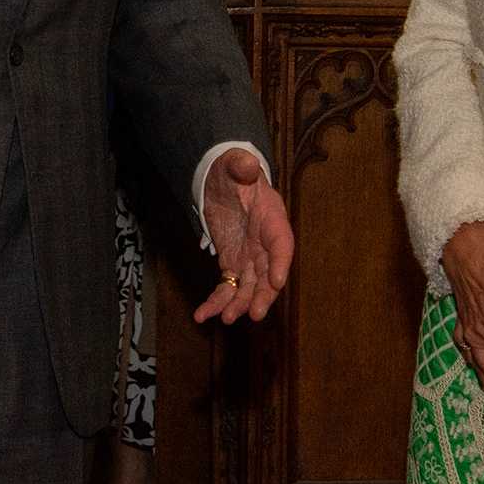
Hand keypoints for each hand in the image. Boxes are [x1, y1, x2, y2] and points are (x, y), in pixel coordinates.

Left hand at [194, 146, 293, 323]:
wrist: (222, 180)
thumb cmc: (235, 171)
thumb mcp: (236, 164)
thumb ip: (241, 166)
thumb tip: (247, 164)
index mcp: (272, 219)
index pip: (282, 244)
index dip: (280, 263)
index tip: (277, 281)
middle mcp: (264, 244)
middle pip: (269, 274)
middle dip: (263, 296)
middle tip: (255, 314)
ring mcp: (249, 257)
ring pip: (248, 287)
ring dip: (238, 304)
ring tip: (225, 318)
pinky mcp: (232, 264)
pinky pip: (227, 287)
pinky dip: (216, 302)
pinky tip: (202, 316)